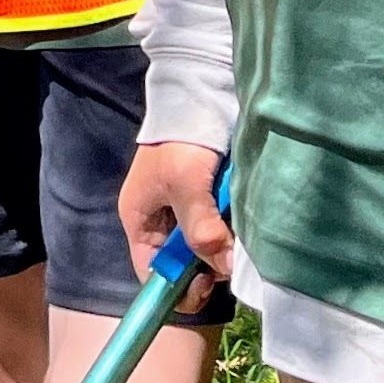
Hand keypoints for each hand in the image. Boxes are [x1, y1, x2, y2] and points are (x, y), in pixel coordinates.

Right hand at [118, 141, 236, 302]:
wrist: (200, 96)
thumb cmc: (180, 140)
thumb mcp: (185, 183)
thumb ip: (200, 227)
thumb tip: (225, 267)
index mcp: (141, 221)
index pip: (152, 273)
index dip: (177, 286)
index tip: (206, 280)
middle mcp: (162, 222)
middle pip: (184, 265)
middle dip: (208, 264)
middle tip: (229, 253)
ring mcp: (187, 212)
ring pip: (207, 248)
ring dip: (224, 246)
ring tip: (238, 230)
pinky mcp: (210, 202)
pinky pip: (221, 229)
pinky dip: (233, 229)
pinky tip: (242, 219)